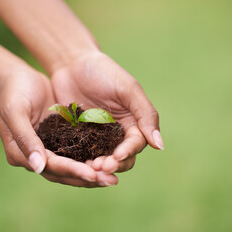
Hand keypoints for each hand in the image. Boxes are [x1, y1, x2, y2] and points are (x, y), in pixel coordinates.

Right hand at [0, 68, 117, 186]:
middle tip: (111, 181)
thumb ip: (25, 138)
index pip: (49, 166)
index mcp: (19, 153)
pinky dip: (89, 158)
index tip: (93, 174)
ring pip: (70, 167)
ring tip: (113, 176)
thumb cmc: (13, 92)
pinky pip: (74, 153)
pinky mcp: (56, 140)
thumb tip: (38, 167)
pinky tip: (108, 159)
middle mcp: (32, 157)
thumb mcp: (15, 111)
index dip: (71, 171)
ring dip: (91, 173)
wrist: (16, 77)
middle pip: (62, 173)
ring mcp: (45, 149)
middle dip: (86, 177)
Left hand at [51, 51, 163, 173]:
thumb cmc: (103, 72)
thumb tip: (160, 145)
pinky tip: (74, 163)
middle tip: (100, 167)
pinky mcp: (78, 137)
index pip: (135, 143)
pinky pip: (81, 153)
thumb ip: (146, 114)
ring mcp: (96, 137)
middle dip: (113, 164)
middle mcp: (116, 133)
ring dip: (97, 166)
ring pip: (101, 158)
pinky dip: (80, 160)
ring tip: (88, 168)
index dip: (128, 152)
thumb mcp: (128, 89)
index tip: (117, 156)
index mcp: (132, 123)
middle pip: (120, 157)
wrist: (71, 64)